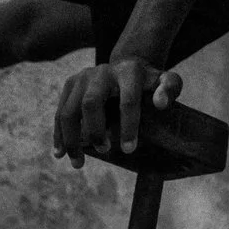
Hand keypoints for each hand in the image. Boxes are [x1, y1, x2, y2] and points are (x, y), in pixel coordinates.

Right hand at [53, 57, 180, 167]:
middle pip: (91, 102)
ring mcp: (83, 77)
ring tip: (78, 163)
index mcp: (129, 72)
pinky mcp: (70, 84)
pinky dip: (59, 135)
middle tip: (104, 150)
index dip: (128, 126)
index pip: (127, 100)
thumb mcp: (165, 80)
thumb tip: (161, 104)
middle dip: (95, 130)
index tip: (129, 150)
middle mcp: (102, 72)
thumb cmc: (149, 82)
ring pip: (69, 110)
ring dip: (72, 138)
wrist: (126, 66)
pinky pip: (60, 112)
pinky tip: (60, 153)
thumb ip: (170, 88)